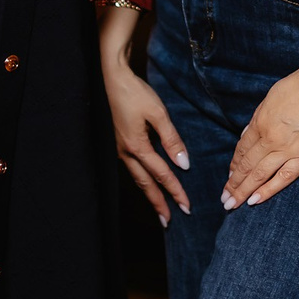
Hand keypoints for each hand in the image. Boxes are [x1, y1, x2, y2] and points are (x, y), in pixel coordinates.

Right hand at [101, 54, 190, 225]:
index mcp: (137, 146)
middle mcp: (126, 152)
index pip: (161, 174)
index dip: (175, 191)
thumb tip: (183, 163)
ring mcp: (119, 148)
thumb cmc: (135, 93)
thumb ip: (171, 139)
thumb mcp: (157, 113)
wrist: (111, 78)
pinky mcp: (118, 142)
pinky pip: (132, 168)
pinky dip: (141, 180)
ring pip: (137, 178)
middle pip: (145, 184)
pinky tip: (146, 182)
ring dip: (149, 194)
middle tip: (169, 221)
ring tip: (159, 209)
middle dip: (158, 203)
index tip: (186, 206)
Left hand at [222, 43, 298, 209]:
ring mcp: (288, 149)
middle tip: (224, 200)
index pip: (242, 149)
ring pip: (260, 174)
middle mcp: (270, 138)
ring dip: (243, 191)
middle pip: (247, 165)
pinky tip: (255, 200)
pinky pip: (284, 177)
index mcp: (260, 122)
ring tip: (232, 205)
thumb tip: (248, 134)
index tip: (229, 177)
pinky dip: (268, 190)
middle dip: (233, 184)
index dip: (234, 165)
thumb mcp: (273, 96)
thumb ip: (259, 117)